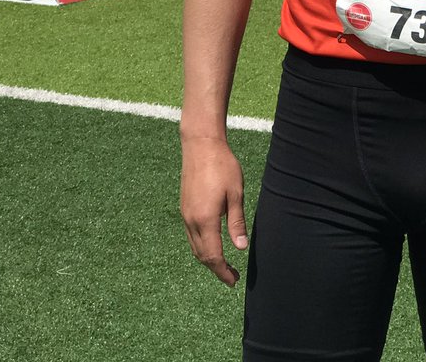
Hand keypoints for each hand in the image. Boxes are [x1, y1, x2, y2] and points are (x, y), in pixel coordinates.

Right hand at [180, 137, 247, 286]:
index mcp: (205, 219)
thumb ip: (236, 222)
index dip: (223, 271)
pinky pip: (191, 236)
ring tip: (223, 264)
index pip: (213, 256)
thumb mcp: (236, 193)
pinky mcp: (184, 207)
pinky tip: (212, 244)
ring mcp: (185, 214)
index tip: (234, 281)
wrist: (201, 145)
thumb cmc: (222, 166)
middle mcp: (191, 221)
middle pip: (201, 255)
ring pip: (194, 247)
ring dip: (208, 259)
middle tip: (232, 277)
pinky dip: (201, 246)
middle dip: (216, 269)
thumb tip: (240, 249)